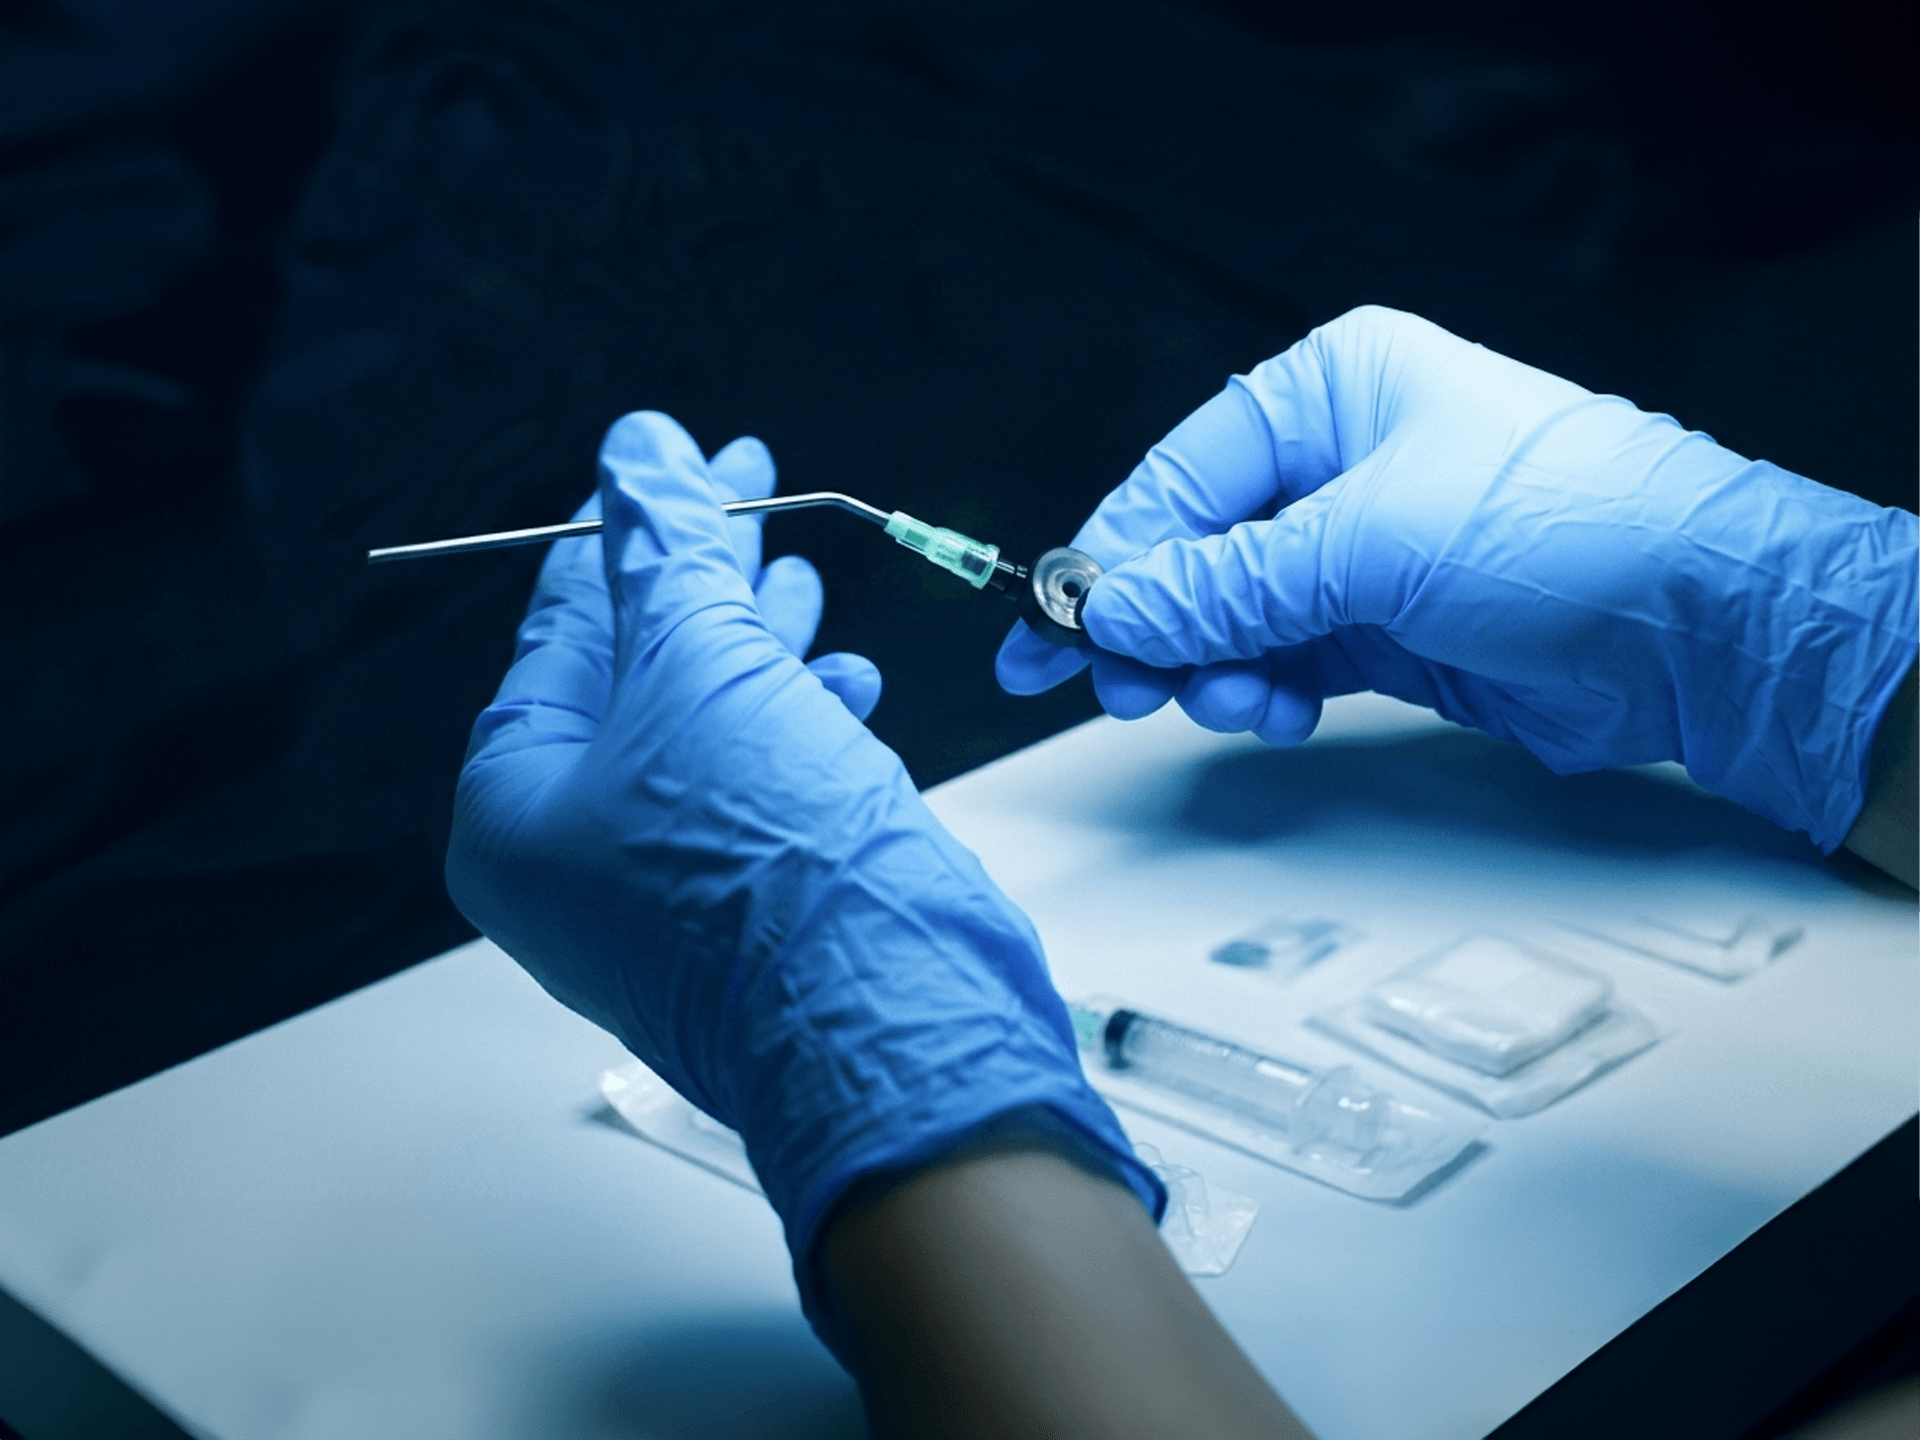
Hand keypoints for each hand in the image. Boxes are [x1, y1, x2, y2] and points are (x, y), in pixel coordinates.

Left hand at [446, 413, 1158, 1349]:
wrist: (889, 1025)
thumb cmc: (772, 874)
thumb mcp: (706, 667)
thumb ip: (666, 550)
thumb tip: (638, 451)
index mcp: (516, 810)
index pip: (557, 635)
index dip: (621, 533)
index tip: (670, 462)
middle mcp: (574, 864)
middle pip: (633, 678)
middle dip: (699, 581)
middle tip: (744, 491)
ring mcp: (661, 899)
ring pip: (703, 731)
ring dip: (758, 645)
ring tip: (797, 579)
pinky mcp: (747, 917)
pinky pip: (756, 791)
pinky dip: (800, 724)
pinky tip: (847, 685)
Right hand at [998, 306, 1917, 849]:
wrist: (1699, 628)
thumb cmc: (1565, 531)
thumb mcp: (1370, 545)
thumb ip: (1228, 586)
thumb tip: (1113, 609)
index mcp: (1331, 393)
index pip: (1181, 473)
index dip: (1114, 554)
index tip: (1058, 625)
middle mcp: (1338, 461)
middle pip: (1196, 547)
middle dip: (1155, 621)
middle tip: (1114, 685)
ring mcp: (1359, 547)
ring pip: (1232, 614)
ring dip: (1213, 667)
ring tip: (1232, 702)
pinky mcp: (1383, 623)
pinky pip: (1283, 657)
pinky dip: (1262, 690)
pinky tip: (1273, 709)